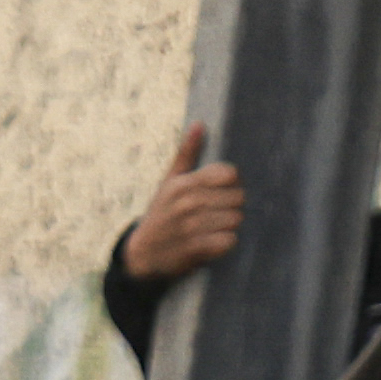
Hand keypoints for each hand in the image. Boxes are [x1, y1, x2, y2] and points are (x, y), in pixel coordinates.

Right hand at [119, 126, 244, 288]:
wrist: (142, 254)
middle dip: (232, 206)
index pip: (230, 174)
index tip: (222, 191)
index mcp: (184, 184)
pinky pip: (229, 240)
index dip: (232, 183)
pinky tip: (214, 241)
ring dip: (229, 225)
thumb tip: (198, 125)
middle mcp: (188, 203)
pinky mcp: (195, 248)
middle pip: (238, 197)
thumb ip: (186, 154)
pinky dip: (225, 242)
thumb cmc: (161, 213)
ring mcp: (191, 227)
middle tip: (219, 212)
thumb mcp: (169, 182)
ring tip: (215, 227)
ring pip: (235, 219)